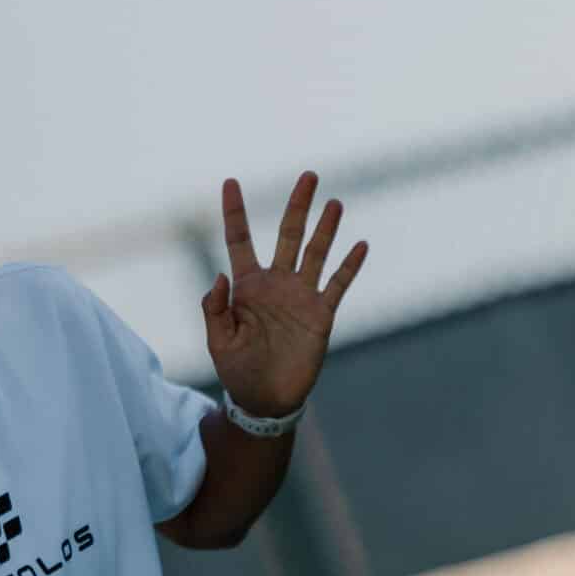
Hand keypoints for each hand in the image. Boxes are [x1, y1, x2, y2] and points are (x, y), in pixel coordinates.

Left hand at [202, 171, 367, 417]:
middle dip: (297, 205)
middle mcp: (276, 283)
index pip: (239, 239)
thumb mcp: (218, 341)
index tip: (230, 181)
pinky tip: (360, 245)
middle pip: (287, 235)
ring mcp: (300, 296)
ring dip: (325, 228)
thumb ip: (214, 308)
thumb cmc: (237, 370)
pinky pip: (337, 285)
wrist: (265, 399)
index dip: (234, 211)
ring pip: (316, 253)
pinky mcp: (321, 314)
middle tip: (308, 176)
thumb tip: (219, 275)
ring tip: (334, 202)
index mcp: (246, 286)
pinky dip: (349, 266)